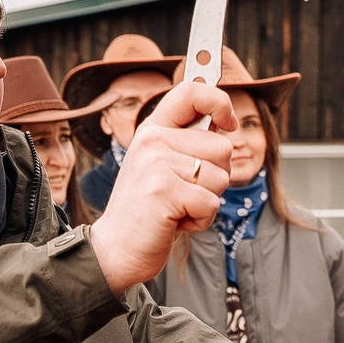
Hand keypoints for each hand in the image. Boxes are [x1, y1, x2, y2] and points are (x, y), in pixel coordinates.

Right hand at [85, 80, 236, 294]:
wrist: (115, 250)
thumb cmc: (147, 212)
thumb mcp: (163, 168)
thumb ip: (188, 145)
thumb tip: (225, 123)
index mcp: (153, 130)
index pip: (191, 92)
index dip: (219, 101)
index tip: (228, 122)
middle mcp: (153, 141)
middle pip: (222, 147)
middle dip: (215, 178)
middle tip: (184, 194)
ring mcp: (157, 164)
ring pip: (220, 178)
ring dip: (207, 202)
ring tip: (177, 209)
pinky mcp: (164, 191)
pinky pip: (211, 204)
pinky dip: (201, 221)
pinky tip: (175, 223)